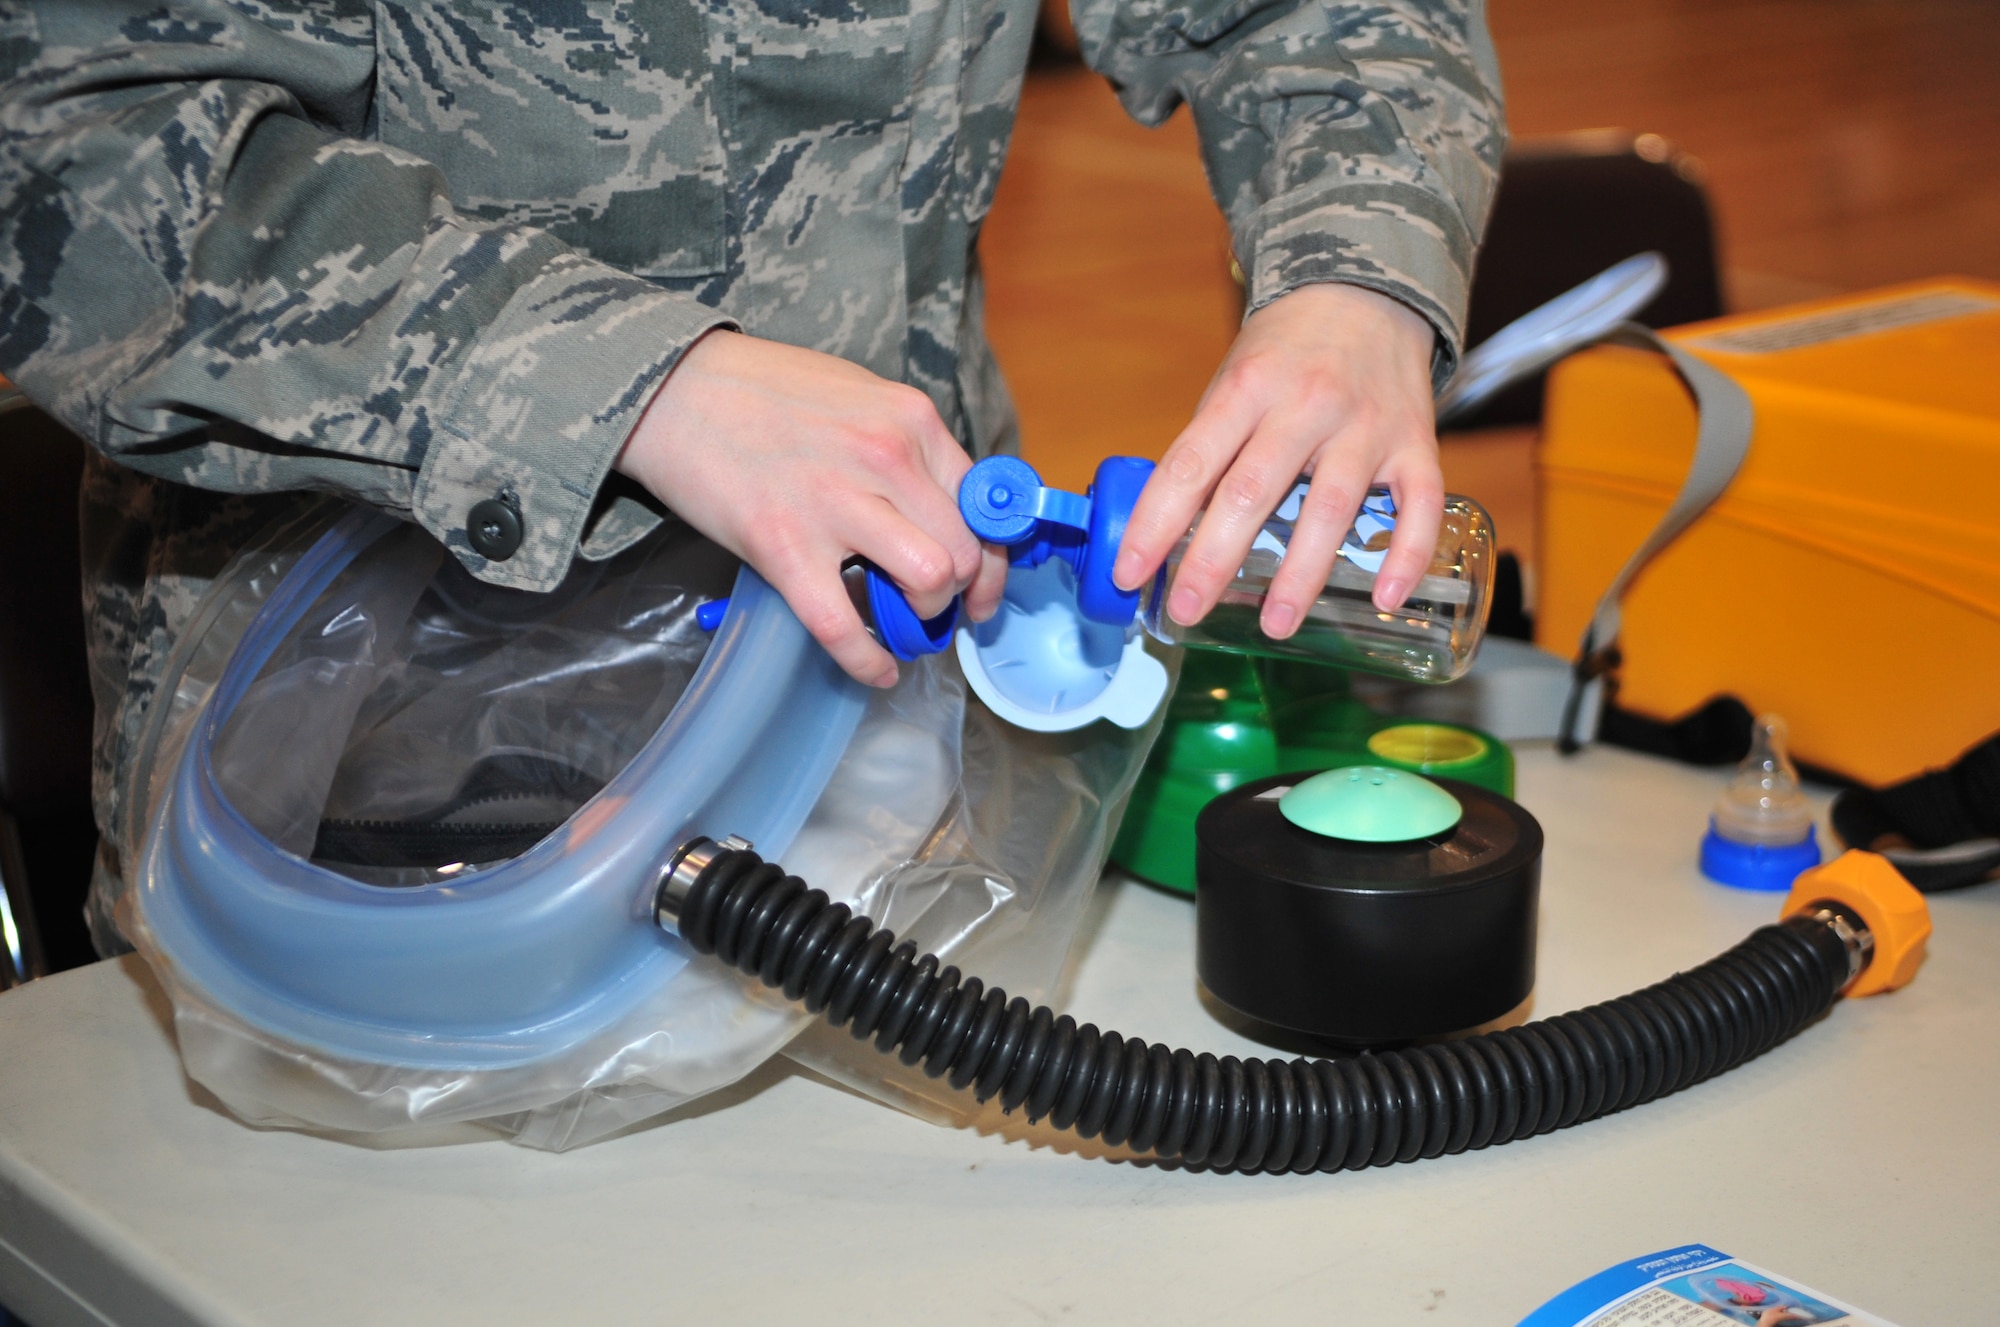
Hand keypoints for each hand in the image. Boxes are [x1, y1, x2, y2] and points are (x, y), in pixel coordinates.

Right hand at [616, 330, 1007, 686]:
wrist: (672, 388)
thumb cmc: (762, 391)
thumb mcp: (859, 397)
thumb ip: (905, 448)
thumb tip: (941, 507)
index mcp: (910, 420)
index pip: (985, 505)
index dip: (992, 560)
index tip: (981, 589)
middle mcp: (886, 457)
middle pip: (965, 551)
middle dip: (958, 594)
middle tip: (931, 607)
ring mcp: (836, 502)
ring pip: (930, 580)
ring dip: (923, 614)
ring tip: (900, 620)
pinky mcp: (784, 545)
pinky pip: (843, 625)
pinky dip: (868, 661)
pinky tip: (876, 670)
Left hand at [1109, 283, 1442, 637]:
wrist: (1368, 290)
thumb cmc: (1286, 352)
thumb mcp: (1233, 383)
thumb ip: (1208, 450)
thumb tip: (1165, 532)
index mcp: (1247, 389)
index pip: (1190, 464)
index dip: (1155, 523)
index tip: (1129, 572)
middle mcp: (1306, 405)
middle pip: (1252, 491)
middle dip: (1213, 560)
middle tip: (1187, 611)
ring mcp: (1365, 427)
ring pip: (1330, 507)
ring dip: (1300, 574)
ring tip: (1273, 625)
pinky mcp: (1416, 444)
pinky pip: (1419, 505)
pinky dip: (1406, 554)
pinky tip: (1384, 598)